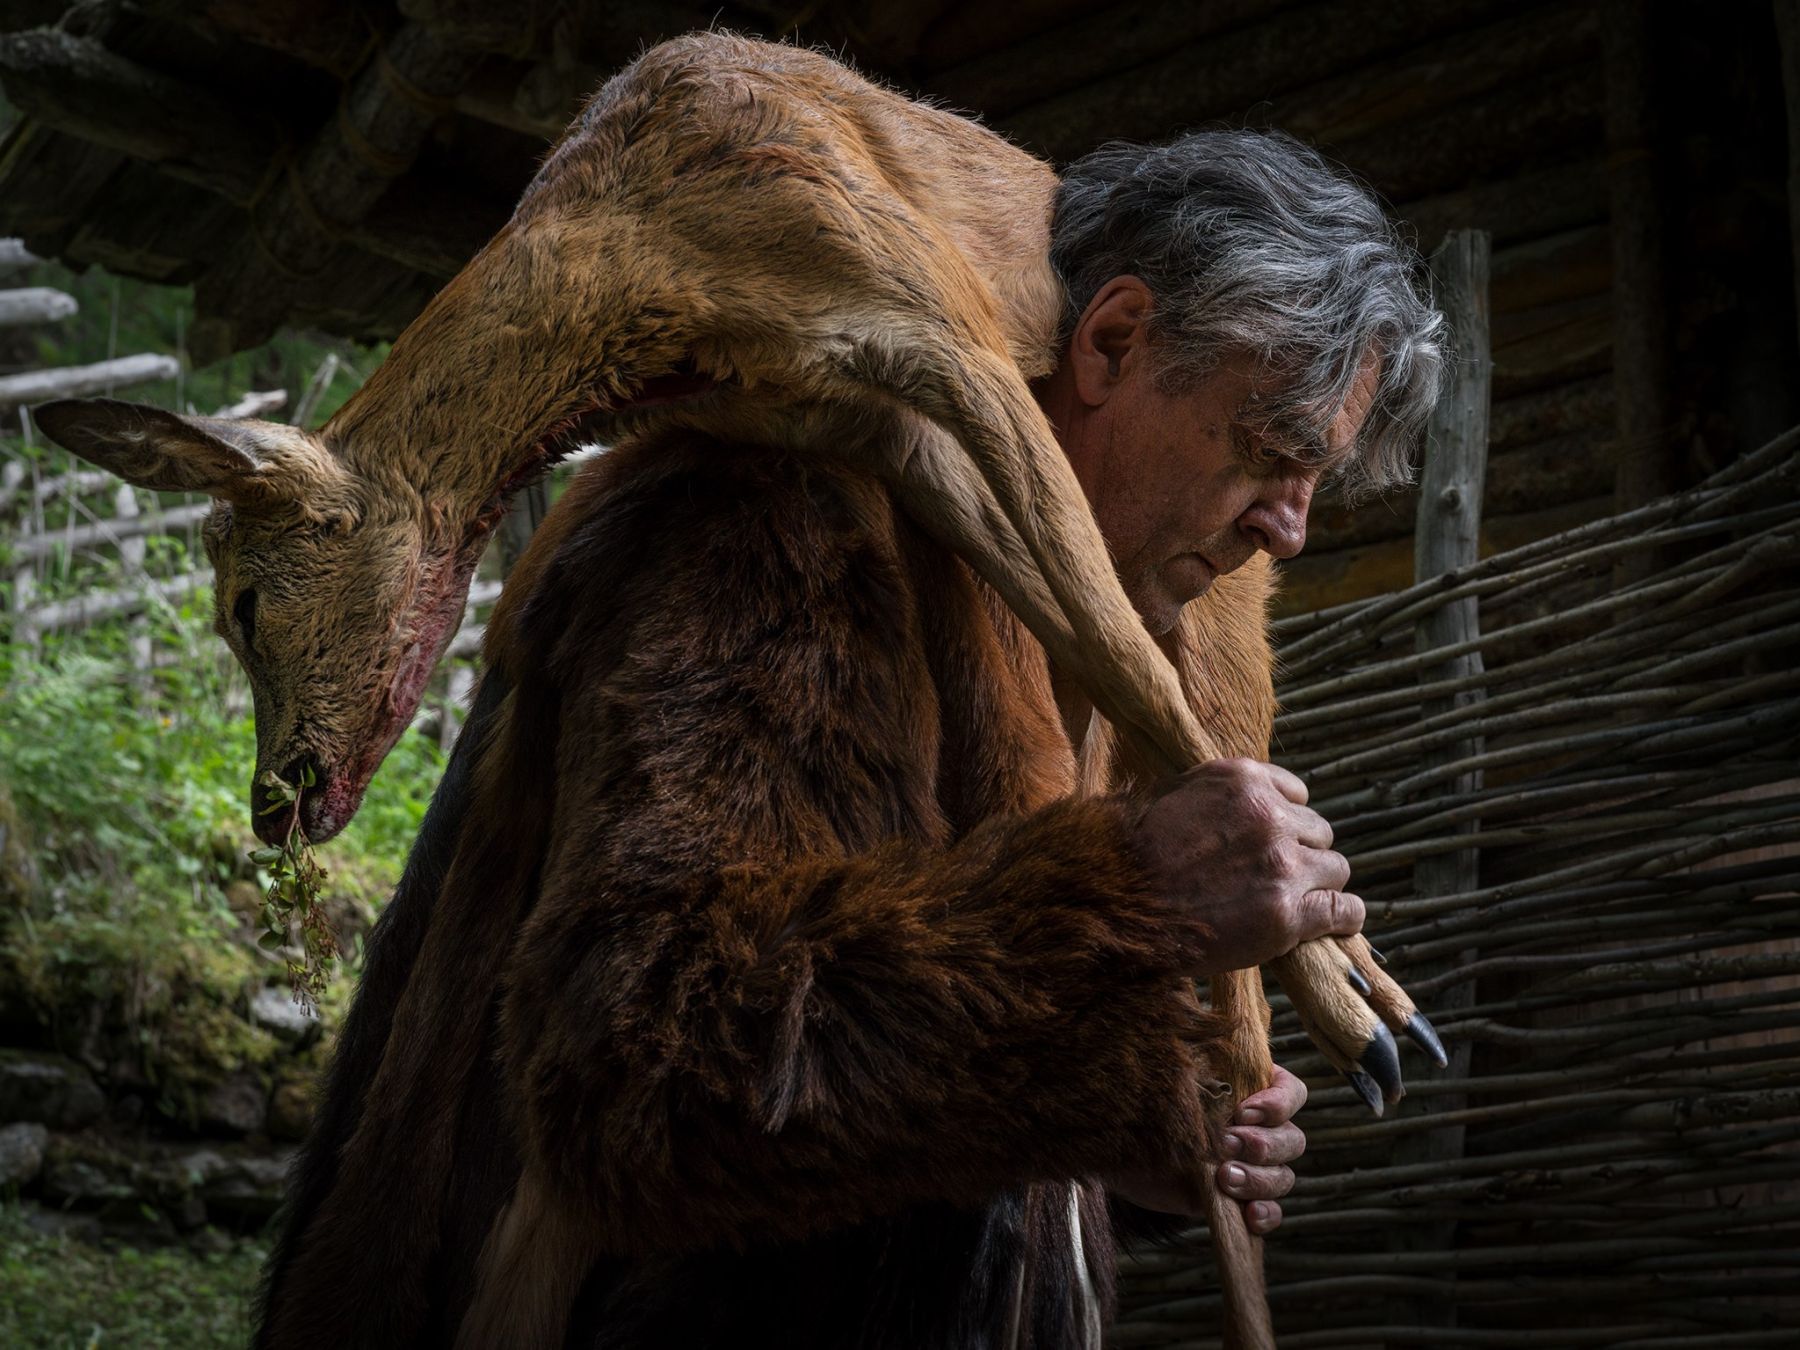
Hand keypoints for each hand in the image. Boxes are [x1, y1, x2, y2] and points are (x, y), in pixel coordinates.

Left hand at [1104, 1064, 1308, 1232]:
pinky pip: (1270, 1212)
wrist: (1116, 1147)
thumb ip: (1191, 1048)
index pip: (1292, 1093)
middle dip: (1264, 1144)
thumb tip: (1197, 1006)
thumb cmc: (1145, 1097)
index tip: (1243, 1110)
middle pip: (1293, 1138)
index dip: (1278, 1104)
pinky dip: (1266, 1215)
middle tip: (1226, 1143)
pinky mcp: (1237, 1200)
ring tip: (1223, 1176)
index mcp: (1252, 1090)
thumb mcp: (1167, 1069)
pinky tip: (1249, 1215)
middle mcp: (1259, 1128)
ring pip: (1283, 1176)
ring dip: (1259, 1179)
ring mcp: (1251, 1166)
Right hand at [1133, 758, 1363, 974]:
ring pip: (1336, 869)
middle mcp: (1269, 816)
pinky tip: (1341, 922)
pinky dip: (1345, 917)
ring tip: (1301, 901)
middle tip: (1278, 876)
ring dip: (1320, 884)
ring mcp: (1282, 866)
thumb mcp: (1166, 796)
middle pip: (1319, 831)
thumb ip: (1209, 791)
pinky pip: (1343, 911)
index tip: (1275, 838)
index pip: (1296, 793)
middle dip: (1303, 852)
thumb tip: (1230, 800)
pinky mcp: (1286, 915)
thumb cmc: (1130, 854)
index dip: (1286, 819)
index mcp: (1242, 779)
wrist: (1115, 908)